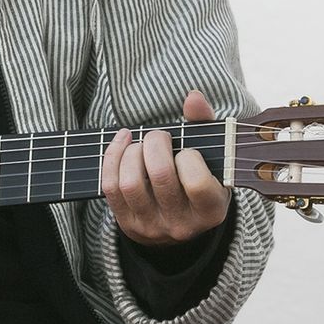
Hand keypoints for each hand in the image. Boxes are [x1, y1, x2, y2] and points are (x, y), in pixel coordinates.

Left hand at [101, 89, 229, 246]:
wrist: (181, 220)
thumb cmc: (200, 177)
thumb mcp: (212, 157)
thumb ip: (205, 124)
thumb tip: (193, 97)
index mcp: (210, 209)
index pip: (196, 182)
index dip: (189, 157)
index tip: (187, 151)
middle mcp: (182, 224)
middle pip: (160, 175)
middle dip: (155, 144)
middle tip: (160, 137)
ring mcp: (152, 226)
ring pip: (131, 183)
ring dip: (131, 152)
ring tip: (141, 143)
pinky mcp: (127, 224)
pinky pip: (110, 187)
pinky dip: (112, 157)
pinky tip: (123, 142)